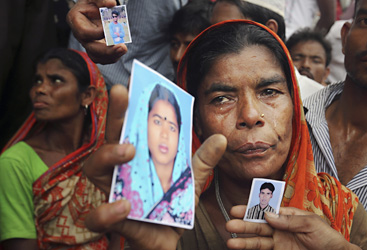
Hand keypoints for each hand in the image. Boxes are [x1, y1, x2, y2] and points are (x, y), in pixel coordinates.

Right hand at [67, 0, 126, 63]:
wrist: (92, 8)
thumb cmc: (92, 3)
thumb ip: (101, 0)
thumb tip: (111, 4)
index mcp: (75, 21)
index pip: (84, 33)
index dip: (97, 34)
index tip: (110, 29)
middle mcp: (80, 35)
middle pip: (90, 48)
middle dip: (107, 50)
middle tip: (123, 47)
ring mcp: (88, 43)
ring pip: (96, 56)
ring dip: (111, 56)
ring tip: (123, 48)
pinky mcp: (96, 49)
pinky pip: (103, 58)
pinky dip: (113, 56)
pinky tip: (121, 50)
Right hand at [83, 85, 227, 248]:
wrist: (171, 239)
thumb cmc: (174, 205)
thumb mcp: (191, 180)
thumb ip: (203, 161)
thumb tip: (221, 138)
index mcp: (138, 156)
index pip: (129, 127)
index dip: (125, 106)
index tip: (127, 85)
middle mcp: (120, 169)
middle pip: (109, 137)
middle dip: (115, 115)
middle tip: (122, 96)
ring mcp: (113, 192)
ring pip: (94, 169)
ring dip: (108, 155)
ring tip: (128, 151)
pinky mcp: (113, 220)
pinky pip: (98, 215)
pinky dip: (107, 210)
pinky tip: (124, 205)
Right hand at [226, 206, 360, 249]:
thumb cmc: (327, 237)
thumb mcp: (311, 224)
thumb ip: (289, 220)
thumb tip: (268, 214)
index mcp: (288, 215)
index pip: (267, 210)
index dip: (252, 209)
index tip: (238, 209)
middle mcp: (281, 228)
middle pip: (259, 225)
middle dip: (244, 224)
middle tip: (230, 224)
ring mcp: (280, 242)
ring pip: (258, 240)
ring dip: (244, 240)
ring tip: (230, 241)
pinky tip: (241, 248)